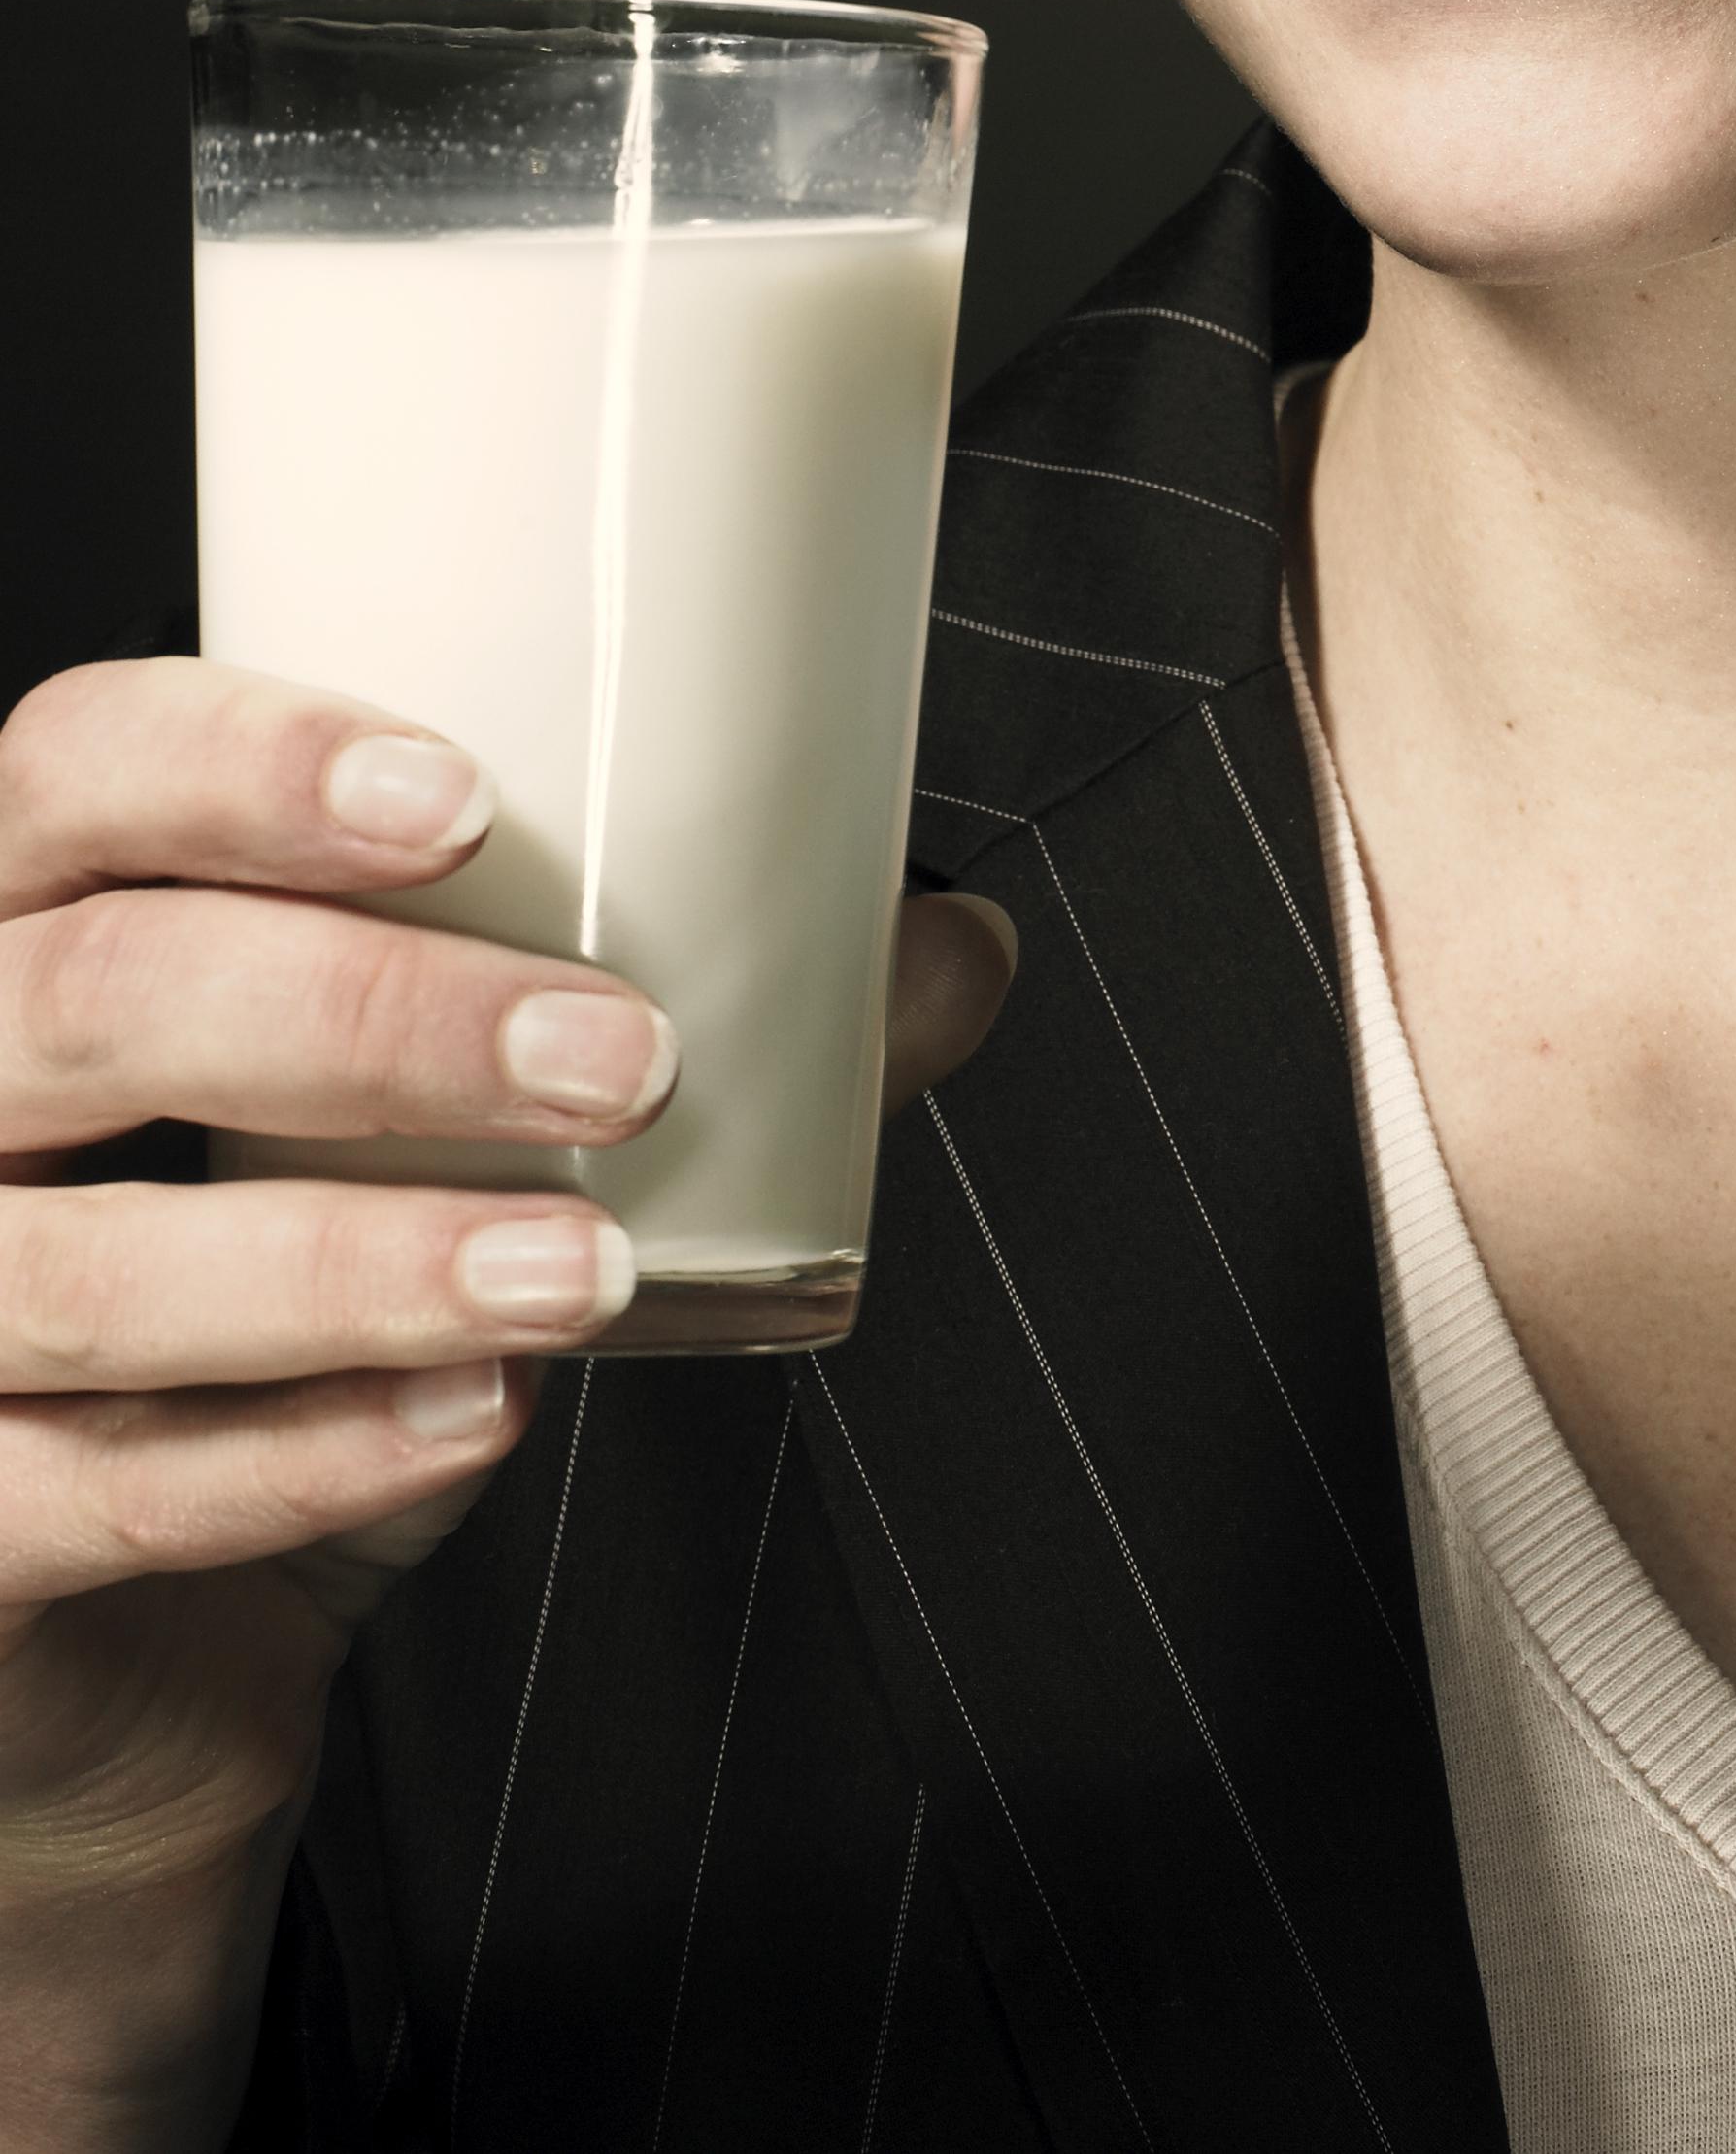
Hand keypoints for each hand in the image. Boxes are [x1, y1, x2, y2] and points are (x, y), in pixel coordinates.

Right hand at [0, 658, 1012, 2149]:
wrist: (123, 1668)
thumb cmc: (270, 1338)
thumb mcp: (434, 1155)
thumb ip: (647, 1036)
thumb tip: (948, 946)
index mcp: (25, 936)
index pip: (71, 771)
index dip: (239, 762)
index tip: (463, 798)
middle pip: (85, 994)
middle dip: (373, 1019)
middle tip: (620, 1055)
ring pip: (84, 1264)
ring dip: (365, 1259)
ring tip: (587, 1271)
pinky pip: (88, 1489)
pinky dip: (305, 1454)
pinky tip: (476, 1417)